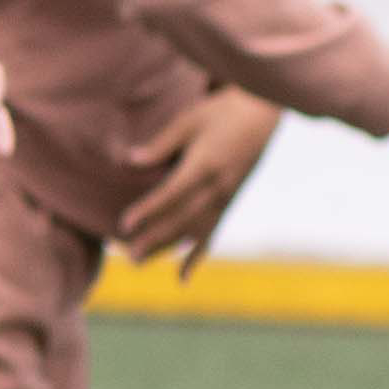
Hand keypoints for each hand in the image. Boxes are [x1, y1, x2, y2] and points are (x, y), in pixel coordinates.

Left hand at [114, 89, 285, 268]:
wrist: (263, 111)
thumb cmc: (221, 111)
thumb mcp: (188, 121)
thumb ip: (160, 145)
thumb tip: (129, 162)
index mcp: (206, 165)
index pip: (173, 193)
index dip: (149, 210)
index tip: (125, 224)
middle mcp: (218, 187)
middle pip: (182, 218)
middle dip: (155, 237)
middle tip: (127, 255)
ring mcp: (227, 197)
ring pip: (194, 231)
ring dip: (167, 248)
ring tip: (138, 262)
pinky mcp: (230, 203)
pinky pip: (213, 234)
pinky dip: (197, 256)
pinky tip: (180, 277)